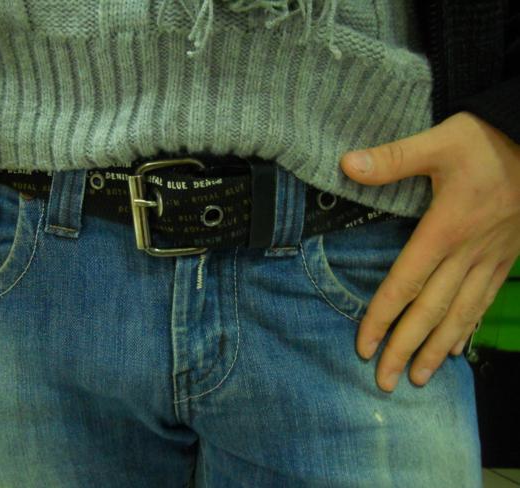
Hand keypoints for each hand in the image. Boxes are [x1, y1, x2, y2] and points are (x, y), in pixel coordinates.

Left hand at [340, 111, 519, 392]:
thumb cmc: (488, 141)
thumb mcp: (439, 142)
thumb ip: (393, 158)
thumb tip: (345, 164)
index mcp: (444, 229)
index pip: (404, 283)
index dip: (382, 317)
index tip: (364, 347)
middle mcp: (467, 253)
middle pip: (430, 309)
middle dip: (405, 348)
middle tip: (385, 381)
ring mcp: (490, 258)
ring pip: (460, 313)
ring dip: (437, 347)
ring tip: (420, 377)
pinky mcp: (507, 257)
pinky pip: (486, 300)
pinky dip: (469, 326)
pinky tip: (457, 346)